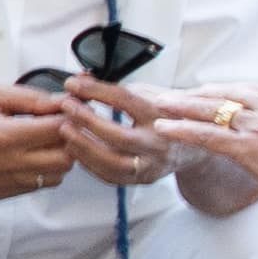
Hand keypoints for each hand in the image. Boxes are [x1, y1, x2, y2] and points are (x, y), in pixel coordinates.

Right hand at [0, 85, 90, 200]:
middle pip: (65, 158)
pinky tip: (25, 155)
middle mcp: (5, 163)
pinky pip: (39, 184)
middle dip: (67, 140)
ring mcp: (4, 181)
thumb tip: (64, 103)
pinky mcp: (2, 192)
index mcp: (2, 135)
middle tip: (56, 127)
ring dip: (57, 157)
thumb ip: (31, 98)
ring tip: (40, 142)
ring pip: (57, 175)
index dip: (68, 117)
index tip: (66, 110)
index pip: (57, 130)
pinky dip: (41, 170)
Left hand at [41, 78, 181, 187]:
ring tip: (65, 129)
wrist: (192, 145)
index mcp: (161, 115)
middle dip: (88, 121)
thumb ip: (113, 88)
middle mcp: (159, 142)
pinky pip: (112, 176)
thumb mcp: (146, 93)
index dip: (95, 90)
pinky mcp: (144, 179)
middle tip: (66, 107)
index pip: (125, 100)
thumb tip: (78, 79)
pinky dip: (89, 163)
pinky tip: (74, 149)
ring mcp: (152, 164)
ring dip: (84, 146)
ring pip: (114, 163)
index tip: (71, 84)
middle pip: (120, 136)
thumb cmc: (164, 115)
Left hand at [113, 79, 257, 225]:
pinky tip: (162, 129)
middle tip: (168, 93)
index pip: (247, 89)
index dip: (221, 91)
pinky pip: (207, 135)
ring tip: (154, 104)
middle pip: (222, 94)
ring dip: (178, 107)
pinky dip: (182, 130)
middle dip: (193, 94)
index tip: (202, 91)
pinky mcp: (251, 148)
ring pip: (209, 110)